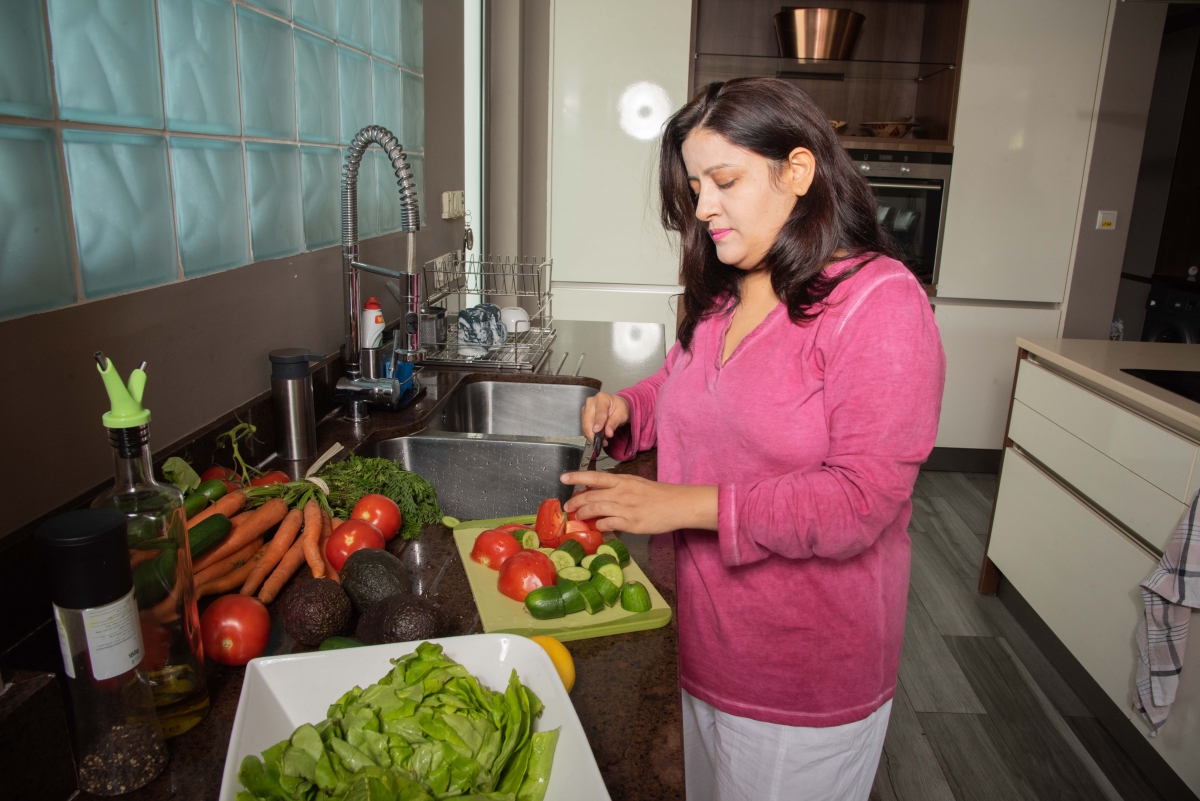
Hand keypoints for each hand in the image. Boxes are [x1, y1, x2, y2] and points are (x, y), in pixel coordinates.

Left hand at [561, 471, 717, 534]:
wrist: (678, 504)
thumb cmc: (658, 495)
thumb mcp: (636, 484)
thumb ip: (618, 488)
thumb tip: (600, 494)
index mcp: (622, 480)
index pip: (595, 476)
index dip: (577, 477)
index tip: (563, 478)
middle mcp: (621, 492)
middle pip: (591, 495)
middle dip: (575, 501)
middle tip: (567, 507)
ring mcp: (625, 508)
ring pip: (595, 510)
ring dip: (583, 514)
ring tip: (577, 517)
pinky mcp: (631, 523)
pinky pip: (608, 524)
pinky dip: (599, 526)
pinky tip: (597, 528)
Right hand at [580, 392, 629, 444]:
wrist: (615, 406)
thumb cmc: (619, 408)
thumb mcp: (622, 415)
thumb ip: (614, 423)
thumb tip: (608, 433)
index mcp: (602, 398)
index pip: (599, 412)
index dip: (598, 423)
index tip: (597, 431)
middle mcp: (591, 402)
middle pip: (588, 420)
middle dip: (594, 434)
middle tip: (603, 442)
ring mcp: (585, 408)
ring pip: (585, 425)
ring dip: (592, 436)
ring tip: (603, 440)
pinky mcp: (583, 416)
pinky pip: (584, 428)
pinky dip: (590, 435)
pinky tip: (598, 437)